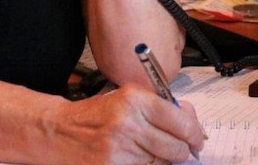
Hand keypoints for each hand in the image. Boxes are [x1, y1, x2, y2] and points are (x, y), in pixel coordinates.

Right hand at [51, 83, 204, 164]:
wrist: (59, 132)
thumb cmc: (95, 115)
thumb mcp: (126, 100)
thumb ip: (160, 107)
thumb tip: (192, 121)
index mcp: (134, 99)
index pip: (182, 121)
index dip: (195, 134)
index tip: (197, 140)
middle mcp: (128, 123)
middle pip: (177, 147)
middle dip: (181, 151)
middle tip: (180, 150)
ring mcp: (120, 149)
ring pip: (162, 163)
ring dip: (161, 160)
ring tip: (145, 151)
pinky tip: (134, 160)